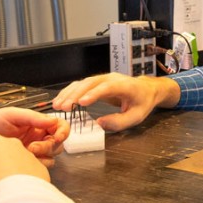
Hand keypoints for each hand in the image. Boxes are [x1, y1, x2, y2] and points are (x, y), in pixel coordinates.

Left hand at [0, 108, 68, 166]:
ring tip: (24, 156)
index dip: (62, 131)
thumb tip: (54, 120)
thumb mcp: (11, 115)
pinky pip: (38, 169)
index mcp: (36, 124)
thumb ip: (32, 117)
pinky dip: (34, 167)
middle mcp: (37, 139)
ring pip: (50, 158)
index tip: (56, 136)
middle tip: (31, 148)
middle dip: (48, 146)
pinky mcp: (24, 166)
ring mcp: (32, 154)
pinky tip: (21, 165)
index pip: (59, 126)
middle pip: (57, 144)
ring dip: (42, 157)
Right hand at [52, 73, 178, 131]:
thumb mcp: (136, 116)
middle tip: (63, 107)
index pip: (107, 87)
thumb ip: (119, 121)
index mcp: (125, 85)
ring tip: (57, 104)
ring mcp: (103, 78)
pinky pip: (82, 85)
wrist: (146, 89)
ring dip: (69, 93)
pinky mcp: (97, 82)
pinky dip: (70, 91)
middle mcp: (112, 78)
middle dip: (75, 95)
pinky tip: (61, 99)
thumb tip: (99, 124)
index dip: (93, 94)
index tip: (81, 103)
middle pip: (90, 83)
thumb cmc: (142, 102)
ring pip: (83, 82)